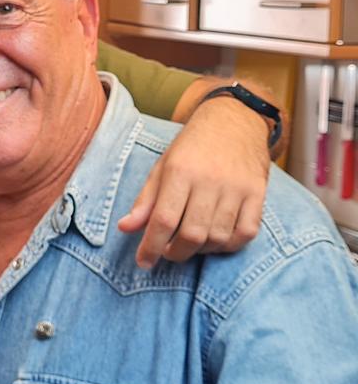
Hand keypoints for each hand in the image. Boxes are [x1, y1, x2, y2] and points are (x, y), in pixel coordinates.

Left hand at [119, 96, 270, 267]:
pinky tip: (216, 240)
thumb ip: (145, 201)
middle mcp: (210, 180)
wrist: (234, 121)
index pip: (164, 220)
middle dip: (175, 253)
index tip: (143, 262)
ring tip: (189, 243)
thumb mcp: (161, 168)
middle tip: (167, 252)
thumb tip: (125, 228)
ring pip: (219, 237)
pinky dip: (229, 245)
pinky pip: (247, 232)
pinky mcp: (258, 193)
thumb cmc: (191, 148)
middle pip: (192, 234)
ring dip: (201, 251)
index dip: (151, 247)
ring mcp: (237, 188)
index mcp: (180, 171)